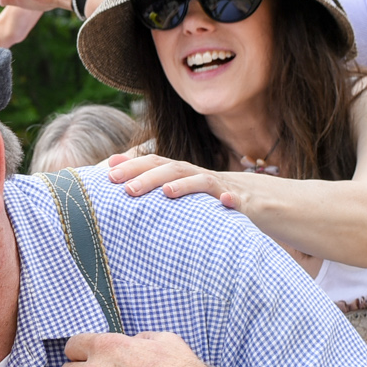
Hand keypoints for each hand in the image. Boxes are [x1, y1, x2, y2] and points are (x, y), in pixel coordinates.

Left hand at [107, 152, 246, 206]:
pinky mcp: (242, 203)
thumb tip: (124, 199)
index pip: (154, 163)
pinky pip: (236, 200)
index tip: (106, 169)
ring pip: (200, 181)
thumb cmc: (213, 202)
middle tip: (122, 186)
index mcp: (182, 175)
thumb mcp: (183, 198)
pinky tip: (225, 202)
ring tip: (165, 193)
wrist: (259, 202)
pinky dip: (230, 199)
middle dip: (146, 175)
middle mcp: (198, 176)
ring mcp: (220, 187)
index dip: (131, 164)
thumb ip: (158, 195)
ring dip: (183, 185)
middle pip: (170, 169)